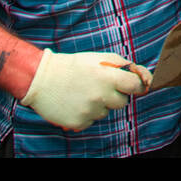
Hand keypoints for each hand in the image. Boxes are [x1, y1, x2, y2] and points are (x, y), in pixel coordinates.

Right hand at [20, 49, 151, 131]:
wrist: (41, 78)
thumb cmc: (73, 66)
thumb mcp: (98, 57)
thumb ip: (121, 64)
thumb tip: (139, 74)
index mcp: (108, 77)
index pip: (136, 86)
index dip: (136, 85)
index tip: (132, 85)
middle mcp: (101, 95)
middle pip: (123, 102)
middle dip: (115, 95)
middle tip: (99, 87)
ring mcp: (90, 111)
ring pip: (106, 112)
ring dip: (99, 104)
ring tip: (83, 93)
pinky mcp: (79, 122)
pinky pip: (91, 120)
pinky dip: (86, 114)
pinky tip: (75, 102)